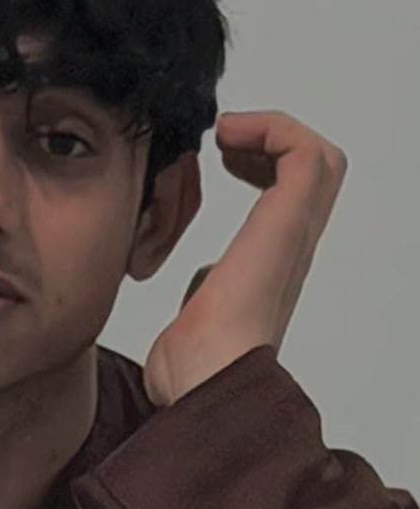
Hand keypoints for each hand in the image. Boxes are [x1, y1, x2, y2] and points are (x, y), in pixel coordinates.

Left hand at [144, 110, 348, 407]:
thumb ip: (200, 299)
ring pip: (319, 159)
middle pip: (316, 176)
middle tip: (227, 143)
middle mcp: (289, 252)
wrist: (205, 379)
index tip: (221, 163)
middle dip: (273, 141)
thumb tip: (202, 285)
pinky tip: (228, 140)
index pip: (289, 204)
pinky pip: (304, 152)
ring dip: (273, 131)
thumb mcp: (190, 324)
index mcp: (268, 272)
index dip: (263, 167)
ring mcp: (293, 236)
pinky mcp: (289, 221)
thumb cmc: (192, 370)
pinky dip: (271, 129)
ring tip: (228, 135)